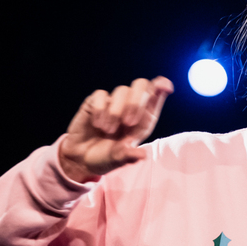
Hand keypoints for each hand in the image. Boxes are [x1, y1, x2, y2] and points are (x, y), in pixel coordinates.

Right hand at [58, 77, 173, 181]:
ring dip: (116, 112)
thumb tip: (142, 155)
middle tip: (128, 123)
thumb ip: (129, 156)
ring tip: (108, 130)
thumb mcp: (118, 160)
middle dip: (137, 102)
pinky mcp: (95, 101)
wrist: (81, 159)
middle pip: (141, 85)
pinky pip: (101, 94)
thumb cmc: (106, 157)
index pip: (156, 95)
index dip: (162, 86)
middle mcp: (130, 106)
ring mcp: (113, 102)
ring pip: (122, 90)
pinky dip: (100, 109)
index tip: (165, 87)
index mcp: (144, 118)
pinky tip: (97, 124)